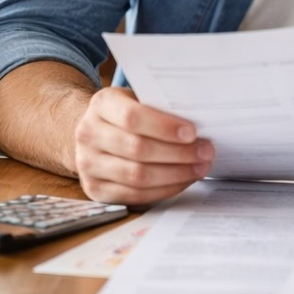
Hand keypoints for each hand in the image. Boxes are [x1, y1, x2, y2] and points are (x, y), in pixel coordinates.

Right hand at [72, 86, 212, 204]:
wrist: (94, 132)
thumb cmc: (126, 113)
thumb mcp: (136, 98)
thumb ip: (159, 106)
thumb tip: (201, 121)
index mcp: (101, 104)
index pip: (132, 117)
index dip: (164, 127)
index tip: (192, 133)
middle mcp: (88, 134)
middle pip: (138, 149)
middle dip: (178, 153)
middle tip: (206, 152)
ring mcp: (87, 164)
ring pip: (137, 176)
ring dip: (176, 174)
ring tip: (200, 168)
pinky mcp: (94, 189)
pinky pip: (135, 195)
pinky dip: (164, 189)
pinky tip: (183, 180)